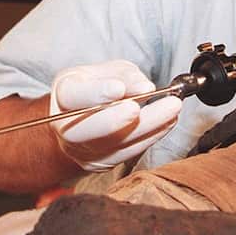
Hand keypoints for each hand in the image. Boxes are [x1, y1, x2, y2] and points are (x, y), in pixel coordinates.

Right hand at [50, 60, 181, 171]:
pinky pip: (130, 152)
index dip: (96, 93)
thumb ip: (124, 75)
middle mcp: (68, 128)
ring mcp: (84, 150)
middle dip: (118, 118)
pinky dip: (153, 136)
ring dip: (148, 126)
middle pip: (90, 129)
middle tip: (142, 106)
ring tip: (171, 108)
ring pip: (116, 143)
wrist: (80, 119)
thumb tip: (145, 87)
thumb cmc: (94, 88)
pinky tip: (168, 122)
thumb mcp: (104, 71)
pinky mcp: (102, 164)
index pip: (73, 96)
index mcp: (63, 96)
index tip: (118, 88)